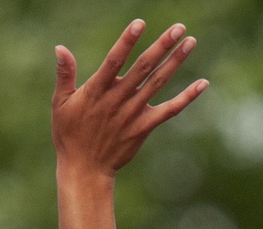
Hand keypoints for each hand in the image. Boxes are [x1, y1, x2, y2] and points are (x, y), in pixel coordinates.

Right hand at [52, 19, 207, 177]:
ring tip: (190, 41)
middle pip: (142, 68)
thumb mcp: (60, 104)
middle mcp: (117, 100)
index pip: (113, 62)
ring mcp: (132, 114)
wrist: (84, 170)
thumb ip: (65, 75)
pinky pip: (169, 111)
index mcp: (97, 91)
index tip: (139, 23)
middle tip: (179, 27)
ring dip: (175, 62)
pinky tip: (202, 83)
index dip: (126, 42)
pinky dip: (186, 98)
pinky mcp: (143, 127)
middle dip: (161, 46)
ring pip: (157, 83)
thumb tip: (59, 48)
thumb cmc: (70, 135)